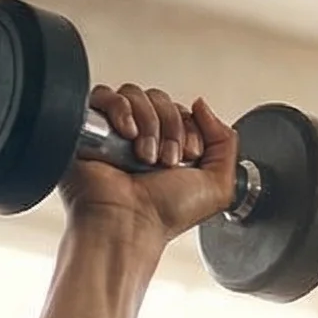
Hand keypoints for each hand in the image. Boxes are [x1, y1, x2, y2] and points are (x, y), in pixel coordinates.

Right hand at [61, 85, 238, 243]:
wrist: (129, 223)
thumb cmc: (165, 214)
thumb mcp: (218, 187)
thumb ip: (226, 143)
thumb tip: (202, 105)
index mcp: (170, 148)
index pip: (183, 111)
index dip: (190, 128)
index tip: (189, 156)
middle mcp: (144, 138)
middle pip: (161, 99)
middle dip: (171, 128)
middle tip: (167, 160)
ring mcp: (117, 131)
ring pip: (136, 94)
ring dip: (149, 124)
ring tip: (145, 157)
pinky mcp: (91, 126)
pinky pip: (105, 95)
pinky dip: (121, 110)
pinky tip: (127, 135)